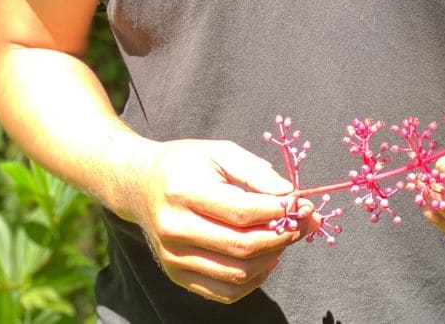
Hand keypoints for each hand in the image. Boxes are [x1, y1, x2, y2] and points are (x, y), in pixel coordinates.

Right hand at [128, 139, 314, 303]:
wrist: (140, 185)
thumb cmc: (188, 164)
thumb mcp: (222, 152)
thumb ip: (257, 172)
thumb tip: (290, 195)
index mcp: (183, 192)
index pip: (241, 212)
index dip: (279, 211)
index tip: (303, 203)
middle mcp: (173, 229)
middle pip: (241, 246)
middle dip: (283, 235)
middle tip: (305, 221)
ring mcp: (173, 257)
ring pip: (237, 273)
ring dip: (273, 257)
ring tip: (287, 236)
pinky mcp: (176, 275)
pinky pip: (224, 293)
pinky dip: (254, 281)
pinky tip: (267, 259)